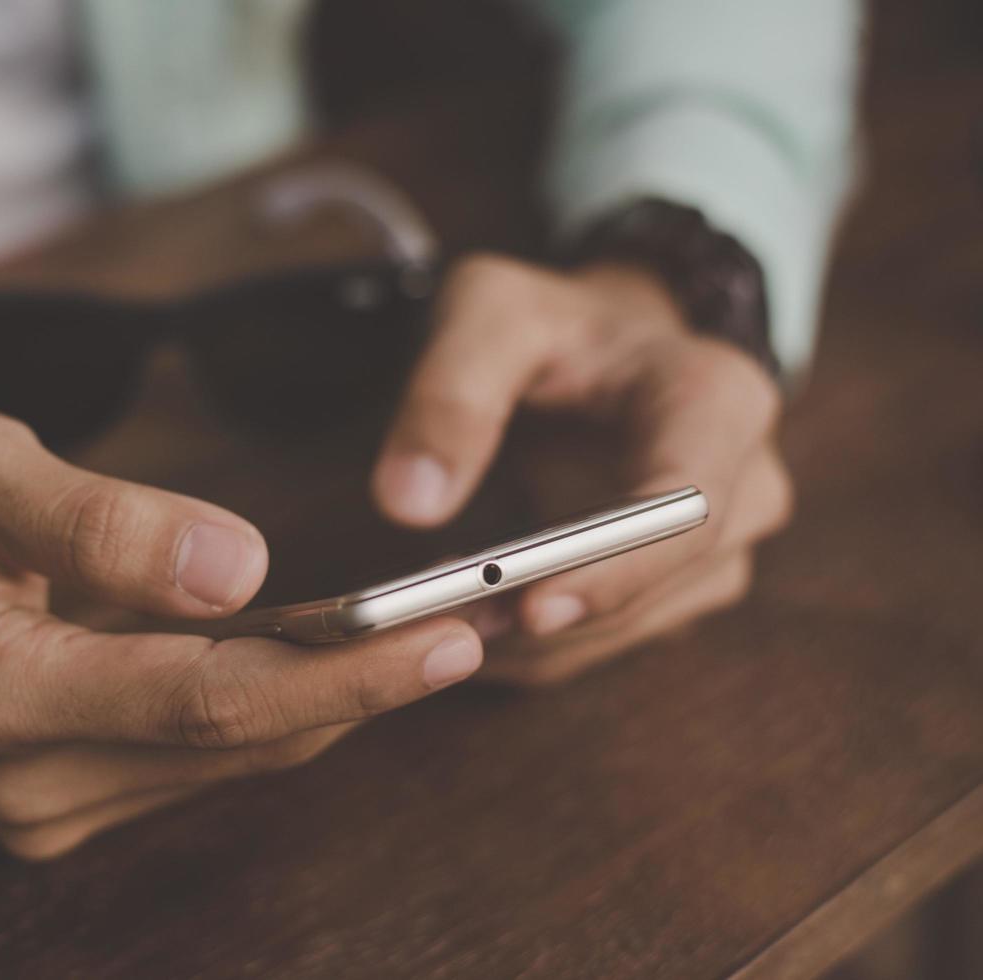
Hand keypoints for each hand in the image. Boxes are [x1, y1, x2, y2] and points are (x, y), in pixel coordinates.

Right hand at [0, 403, 482, 857]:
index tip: (454, 630)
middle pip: (241, 742)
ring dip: (335, 699)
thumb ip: (98, 522)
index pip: (213, 699)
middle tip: (487, 622)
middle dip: (369, 685)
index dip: (344, 669)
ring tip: (437, 633)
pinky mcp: (56, 797)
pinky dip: (275, 708)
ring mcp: (41, 803)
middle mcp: (27, 777)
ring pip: (231, 758)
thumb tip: (245, 566)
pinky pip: (197, 755)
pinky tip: (337, 657)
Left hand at [371, 257, 791, 683]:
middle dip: (547, 614)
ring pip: (624, 629)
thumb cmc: (547, 323)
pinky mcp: (678, 593)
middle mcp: (745, 485)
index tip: (529, 607)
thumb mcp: (486, 314)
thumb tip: (408, 504)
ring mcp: (721, 550)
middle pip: (657, 583)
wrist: (597, 348)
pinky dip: (527, 646)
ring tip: (430, 610)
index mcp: (719, 400)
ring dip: (528, 638)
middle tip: (437, 617)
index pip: (687, 506)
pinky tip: (459, 620)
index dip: (614, 567)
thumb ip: (448, 392)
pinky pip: (602, 644)